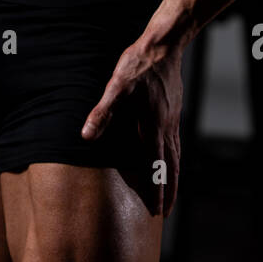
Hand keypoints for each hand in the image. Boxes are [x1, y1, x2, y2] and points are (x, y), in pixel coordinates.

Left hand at [82, 40, 183, 216]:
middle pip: (170, 168)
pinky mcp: (173, 113)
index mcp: (152, 126)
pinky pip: (176, 144)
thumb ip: (102, 113)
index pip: (155, 167)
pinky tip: (171, 163)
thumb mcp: (115, 87)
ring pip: (175, 157)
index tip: (156, 211)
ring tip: (170, 196)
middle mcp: (166, 128)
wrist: (163, 47)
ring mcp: (172, 121)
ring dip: (173, 179)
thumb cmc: (138, 66)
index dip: (156, 190)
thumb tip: (87, 136)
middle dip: (167, 192)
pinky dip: (175, 161)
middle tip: (163, 214)